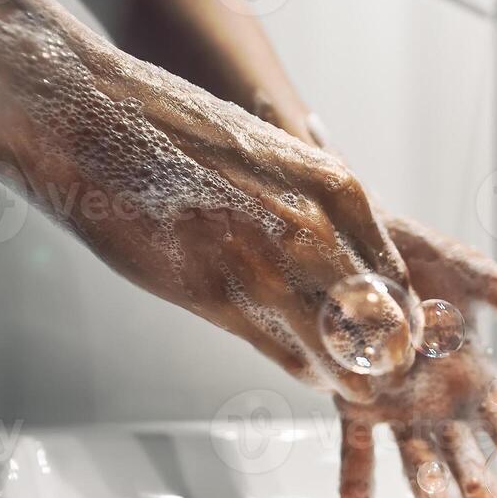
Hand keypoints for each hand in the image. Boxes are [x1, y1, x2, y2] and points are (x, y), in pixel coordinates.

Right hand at [0, 6, 416, 403]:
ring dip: (351, 376)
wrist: (90, 111)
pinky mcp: (214, 291)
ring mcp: (266, 262)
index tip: (404, 344)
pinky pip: (287, 353)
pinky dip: (307, 372)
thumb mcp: (276, 162)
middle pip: (382, 323)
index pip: (400, 281)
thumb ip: (317, 214)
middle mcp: (315, 227)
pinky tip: (312, 375)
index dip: (405, 324)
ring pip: (341, 349)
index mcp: (338, 189)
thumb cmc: (179, 135)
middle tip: (388, 379)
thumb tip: (345, 266)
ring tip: (356, 387)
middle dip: (389, 359)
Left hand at [336, 218, 496, 497]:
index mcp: (473, 375)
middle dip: (480, 492)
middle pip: (464, 455)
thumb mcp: (473, 274)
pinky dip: (356, 481)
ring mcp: (398, 407)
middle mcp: (440, 401)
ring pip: (418, 461)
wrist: (353, 243)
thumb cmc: (420, 258)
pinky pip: (356, 447)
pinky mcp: (355, 402)